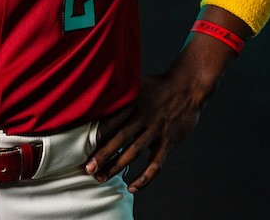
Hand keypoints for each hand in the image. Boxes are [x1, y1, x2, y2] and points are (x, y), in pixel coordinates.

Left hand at [85, 39, 228, 191]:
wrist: (187, 87)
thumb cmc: (158, 85)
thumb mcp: (137, 83)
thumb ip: (120, 93)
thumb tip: (99, 93)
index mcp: (132, 102)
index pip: (112, 120)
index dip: (97, 134)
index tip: (82, 146)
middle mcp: (142, 116)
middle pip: (119, 138)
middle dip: (102, 155)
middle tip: (88, 169)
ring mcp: (155, 129)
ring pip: (133, 152)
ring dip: (117, 167)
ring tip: (102, 178)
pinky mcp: (168, 140)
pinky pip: (155, 163)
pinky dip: (144, 177)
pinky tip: (132, 187)